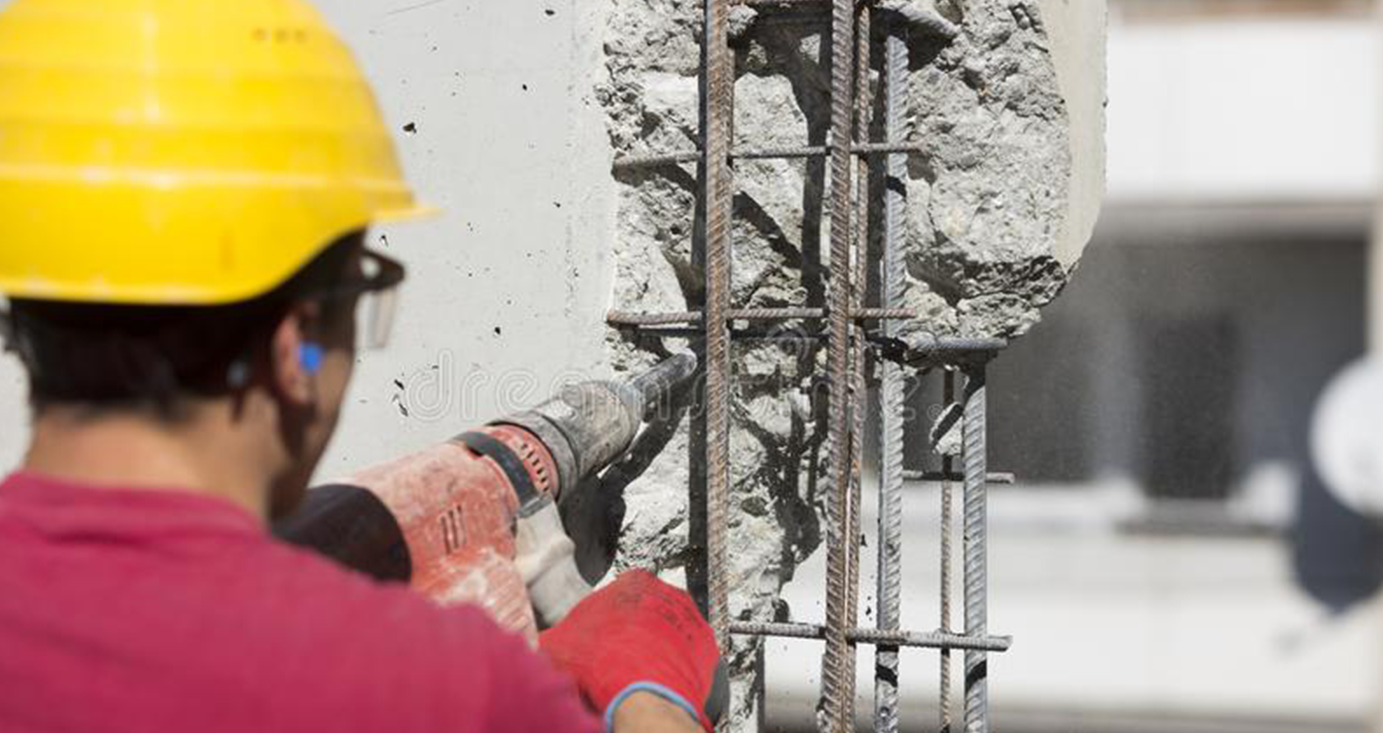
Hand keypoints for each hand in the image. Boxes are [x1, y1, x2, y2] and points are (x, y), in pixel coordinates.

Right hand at [539, 571, 725, 731]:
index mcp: (633, 581)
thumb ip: (551, 638)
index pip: (618, 592)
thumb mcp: (558, 646)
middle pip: (644, 612)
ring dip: (653, 648)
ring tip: (634, 671)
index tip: (600, 637)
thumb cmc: (604, 662)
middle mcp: (667, 592)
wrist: (642, 693)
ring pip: (667, 633)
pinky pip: (687, 654)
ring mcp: (690, 618)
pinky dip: (674, 666)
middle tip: (615, 656)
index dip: (606, 618)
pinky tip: (656, 679)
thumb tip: (542, 646)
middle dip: (631, 633)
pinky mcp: (706, 646)